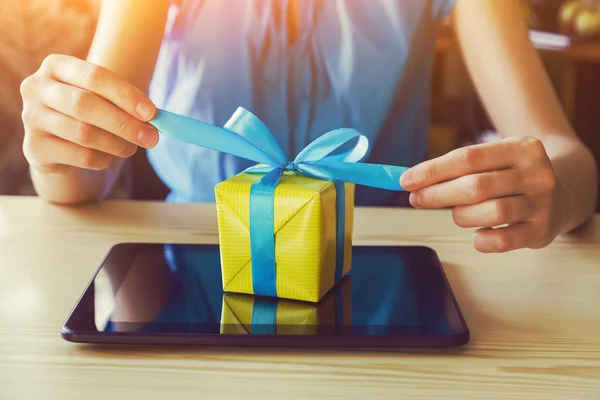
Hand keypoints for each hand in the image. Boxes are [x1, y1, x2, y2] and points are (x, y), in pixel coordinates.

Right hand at [20, 54, 158, 173]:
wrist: (62, 150)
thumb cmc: (91, 117)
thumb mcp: (106, 102)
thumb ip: (127, 105)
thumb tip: (155, 118)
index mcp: (57, 66)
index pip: (95, 76)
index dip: (125, 95)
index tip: (152, 113)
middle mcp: (37, 88)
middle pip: (86, 104)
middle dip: (124, 123)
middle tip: (152, 138)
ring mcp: (31, 118)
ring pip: (83, 132)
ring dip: (116, 144)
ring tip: (131, 148)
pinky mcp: (34, 148)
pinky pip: (79, 155)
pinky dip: (102, 159)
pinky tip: (107, 159)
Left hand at [400, 137, 559, 252]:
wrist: (564, 193)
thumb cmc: (512, 176)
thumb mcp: (494, 160)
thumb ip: (457, 169)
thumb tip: (412, 184)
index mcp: (522, 147)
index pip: (468, 158)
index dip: (432, 171)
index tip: (405, 180)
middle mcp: (537, 173)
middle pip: (476, 186)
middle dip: (438, 194)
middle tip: (416, 199)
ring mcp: (542, 203)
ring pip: (490, 213)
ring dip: (461, 216)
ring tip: (457, 214)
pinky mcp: (543, 231)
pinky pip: (502, 241)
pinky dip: (481, 240)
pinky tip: (477, 234)